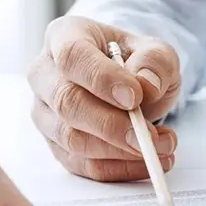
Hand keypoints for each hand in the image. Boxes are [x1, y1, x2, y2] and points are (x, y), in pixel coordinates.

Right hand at [28, 16, 180, 181]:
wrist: (127, 83)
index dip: (102, 79)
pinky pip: (82, 165)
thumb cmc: (134, 62)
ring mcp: (45, 112)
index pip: (72, 57)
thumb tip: (146, 85)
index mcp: (64, 36)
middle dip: (111, 125)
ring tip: (161, 146)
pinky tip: (148, 161)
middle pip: (67, 103)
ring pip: (71, 139)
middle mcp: (45, 74)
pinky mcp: (55, 144)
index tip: (134, 97)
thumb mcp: (156, 51)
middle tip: (149, 136)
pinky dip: (118, 168)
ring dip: (119, 151)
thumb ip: (155, 62)